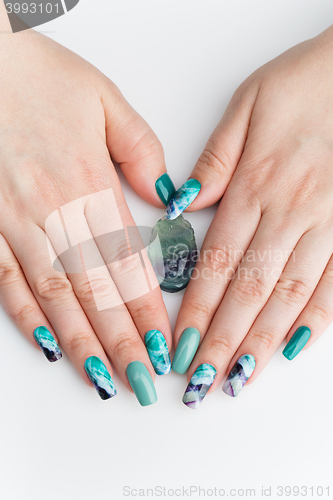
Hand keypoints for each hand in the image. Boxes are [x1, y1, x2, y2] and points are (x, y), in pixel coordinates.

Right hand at [0, 9, 172, 404]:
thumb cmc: (42, 78)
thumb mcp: (107, 101)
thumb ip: (142, 151)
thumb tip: (168, 197)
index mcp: (91, 184)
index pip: (128, 263)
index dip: (147, 309)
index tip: (163, 346)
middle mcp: (55, 211)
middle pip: (96, 291)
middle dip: (122, 342)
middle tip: (141, 382)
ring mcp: (16, 223)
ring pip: (55, 296)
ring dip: (82, 342)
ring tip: (104, 379)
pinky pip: (5, 280)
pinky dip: (27, 317)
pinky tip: (48, 346)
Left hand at [173, 25, 332, 407]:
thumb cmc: (306, 84)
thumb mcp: (248, 105)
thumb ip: (216, 160)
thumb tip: (182, 204)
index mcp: (256, 185)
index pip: (217, 262)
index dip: (196, 309)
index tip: (179, 345)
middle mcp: (290, 213)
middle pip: (249, 289)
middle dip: (222, 340)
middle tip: (201, 382)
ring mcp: (328, 224)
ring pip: (289, 294)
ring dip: (262, 340)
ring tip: (238, 377)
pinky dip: (318, 317)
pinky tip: (296, 347)